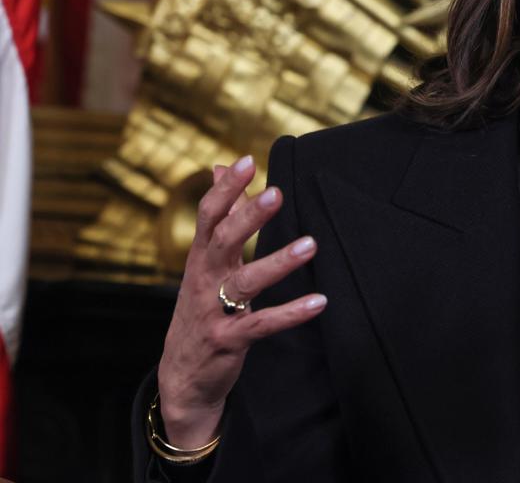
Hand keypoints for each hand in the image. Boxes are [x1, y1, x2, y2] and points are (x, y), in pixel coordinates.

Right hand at [156, 156, 326, 447]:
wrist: (182, 375)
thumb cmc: (202, 306)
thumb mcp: (206, 261)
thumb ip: (219, 215)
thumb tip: (219, 166)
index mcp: (201, 257)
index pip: (208, 216)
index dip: (226, 189)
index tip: (248, 161)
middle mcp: (204, 279)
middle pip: (222, 241)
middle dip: (248, 217)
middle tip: (276, 193)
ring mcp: (214, 310)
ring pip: (245, 282)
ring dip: (278, 262)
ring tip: (311, 244)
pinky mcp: (229, 339)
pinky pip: (262, 324)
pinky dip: (291, 313)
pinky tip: (319, 302)